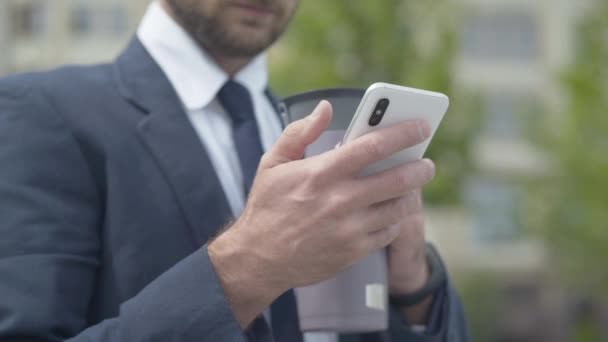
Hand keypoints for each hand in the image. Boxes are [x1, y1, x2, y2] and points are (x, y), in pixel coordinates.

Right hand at [208, 100, 435, 326]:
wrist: (259, 259)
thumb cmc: (267, 208)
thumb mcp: (272, 164)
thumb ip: (299, 132)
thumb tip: (325, 108)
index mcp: (321, 173)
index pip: (372, 147)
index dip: (402, 134)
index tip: (420, 127)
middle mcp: (339, 200)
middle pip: (396, 179)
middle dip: (420, 168)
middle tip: (426, 163)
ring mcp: (349, 228)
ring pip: (397, 207)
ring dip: (409, 195)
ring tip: (409, 188)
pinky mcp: (353, 251)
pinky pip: (388, 232)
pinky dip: (394, 220)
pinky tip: (388, 213)